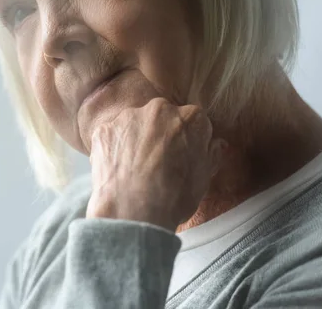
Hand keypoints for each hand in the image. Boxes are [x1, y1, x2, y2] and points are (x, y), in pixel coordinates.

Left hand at [86, 98, 226, 231]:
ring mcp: (129, 117)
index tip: (182, 156)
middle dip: (160, 134)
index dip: (187, 140)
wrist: (133, 212)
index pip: (193, 121)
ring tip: (134, 169)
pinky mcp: (105, 129)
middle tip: (156, 163)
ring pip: (134, 124)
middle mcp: (160, 109)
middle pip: (162, 117)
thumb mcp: (203, 179)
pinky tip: (117, 170)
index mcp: (191, 118)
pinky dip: (114, 148)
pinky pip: (112, 135)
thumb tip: (217, 144)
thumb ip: (211, 154)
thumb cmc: (173, 198)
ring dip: (135, 139)